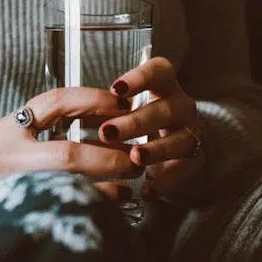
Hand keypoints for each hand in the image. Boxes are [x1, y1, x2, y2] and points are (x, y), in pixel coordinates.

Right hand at [0, 87, 141, 210]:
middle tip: (135, 158)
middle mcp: (6, 156)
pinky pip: (59, 210)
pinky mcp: (13, 212)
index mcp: (7, 129)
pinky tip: (109, 206)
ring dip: (103, 188)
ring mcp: (8, 187)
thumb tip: (99, 129)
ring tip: (128, 187)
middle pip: (66, 154)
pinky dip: (89, 207)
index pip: (54, 102)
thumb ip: (42, 129)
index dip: (92, 98)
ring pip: (66, 190)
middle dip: (107, 156)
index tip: (120, 103)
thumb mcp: (4, 136)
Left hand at [99, 57, 205, 203]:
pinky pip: (186, 170)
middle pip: (166, 108)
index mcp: (162, 85)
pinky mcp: (194, 159)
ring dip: (156, 149)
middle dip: (136, 121)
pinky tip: (147, 190)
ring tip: (134, 157)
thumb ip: (104, 109)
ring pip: (181, 139)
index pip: (158, 71)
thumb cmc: (135, 122)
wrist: (168, 149)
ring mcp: (191, 132)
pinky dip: (166, 181)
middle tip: (107, 132)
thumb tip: (68, 113)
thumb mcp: (119, 109)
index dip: (139, 78)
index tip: (115, 89)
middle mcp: (180, 105)